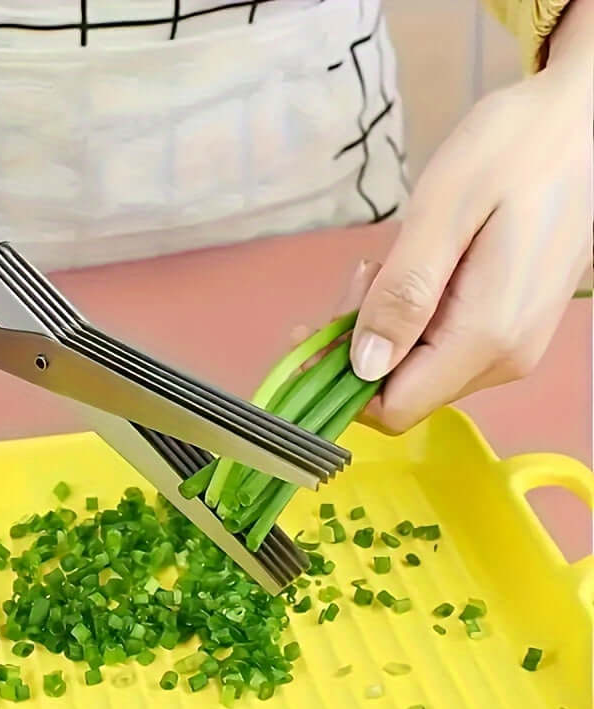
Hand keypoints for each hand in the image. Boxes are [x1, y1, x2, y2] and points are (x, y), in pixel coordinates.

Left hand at [346, 0, 592, 432]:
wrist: (583, 123)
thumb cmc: (517, 149)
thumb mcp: (444, 211)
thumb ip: (403, 293)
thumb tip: (364, 365)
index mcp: (486, 337)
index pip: (395, 408)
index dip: (342, 381)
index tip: (317, 331)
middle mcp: (503, 357)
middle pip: (401, 390)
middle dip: (359, 345)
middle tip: (363, 274)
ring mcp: (509, 346)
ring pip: (416, 368)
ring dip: (383, 324)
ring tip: (390, 261)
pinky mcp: (506, 328)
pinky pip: (438, 345)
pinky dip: (409, 316)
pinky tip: (414, 267)